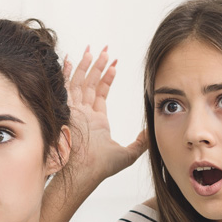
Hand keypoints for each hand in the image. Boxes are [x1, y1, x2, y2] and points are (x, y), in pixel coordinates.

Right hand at [62, 45, 147, 181]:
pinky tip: (69, 59)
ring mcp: (74, 111)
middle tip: (105, 50)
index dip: (107, 78)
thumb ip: (141, 141)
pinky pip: (67, 86)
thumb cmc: (101, 167)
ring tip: (93, 50)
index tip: (115, 65)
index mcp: (96, 121)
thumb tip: (154, 130)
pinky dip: (67, 73)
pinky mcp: (67, 110)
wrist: (84, 171)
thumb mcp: (128, 153)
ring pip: (80, 82)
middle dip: (97, 66)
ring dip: (86, 65)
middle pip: (90, 84)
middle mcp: (84, 114)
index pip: (100, 94)